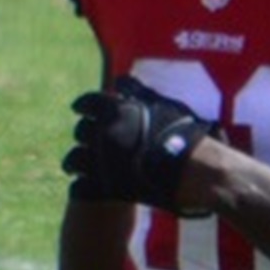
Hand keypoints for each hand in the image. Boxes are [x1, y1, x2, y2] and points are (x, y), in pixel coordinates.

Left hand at [63, 76, 222, 216]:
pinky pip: (80, 188)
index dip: (83, 105)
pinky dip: (81, 187)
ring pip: (74, 160)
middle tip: (88, 137)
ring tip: (77, 166)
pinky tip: (85, 186)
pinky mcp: (106, 188)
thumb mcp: (163, 105)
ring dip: (76, 161)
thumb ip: (139, 92)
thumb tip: (120, 80)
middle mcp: (103, 134)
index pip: (87, 103)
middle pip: (80, 130)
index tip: (80, 108)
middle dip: (84, 133)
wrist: (196, 170)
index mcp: (115, 110)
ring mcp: (103, 163)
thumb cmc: (184, 133)